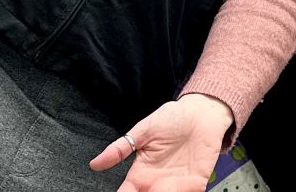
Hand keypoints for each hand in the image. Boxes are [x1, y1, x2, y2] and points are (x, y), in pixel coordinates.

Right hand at [88, 94, 233, 191]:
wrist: (201, 112)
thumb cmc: (171, 119)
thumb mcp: (143, 130)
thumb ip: (121, 148)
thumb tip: (94, 164)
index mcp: (141, 175)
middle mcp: (157, 185)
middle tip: (146, 191)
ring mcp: (176, 186)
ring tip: (158, 188)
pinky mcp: (196, 184)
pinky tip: (177, 188)